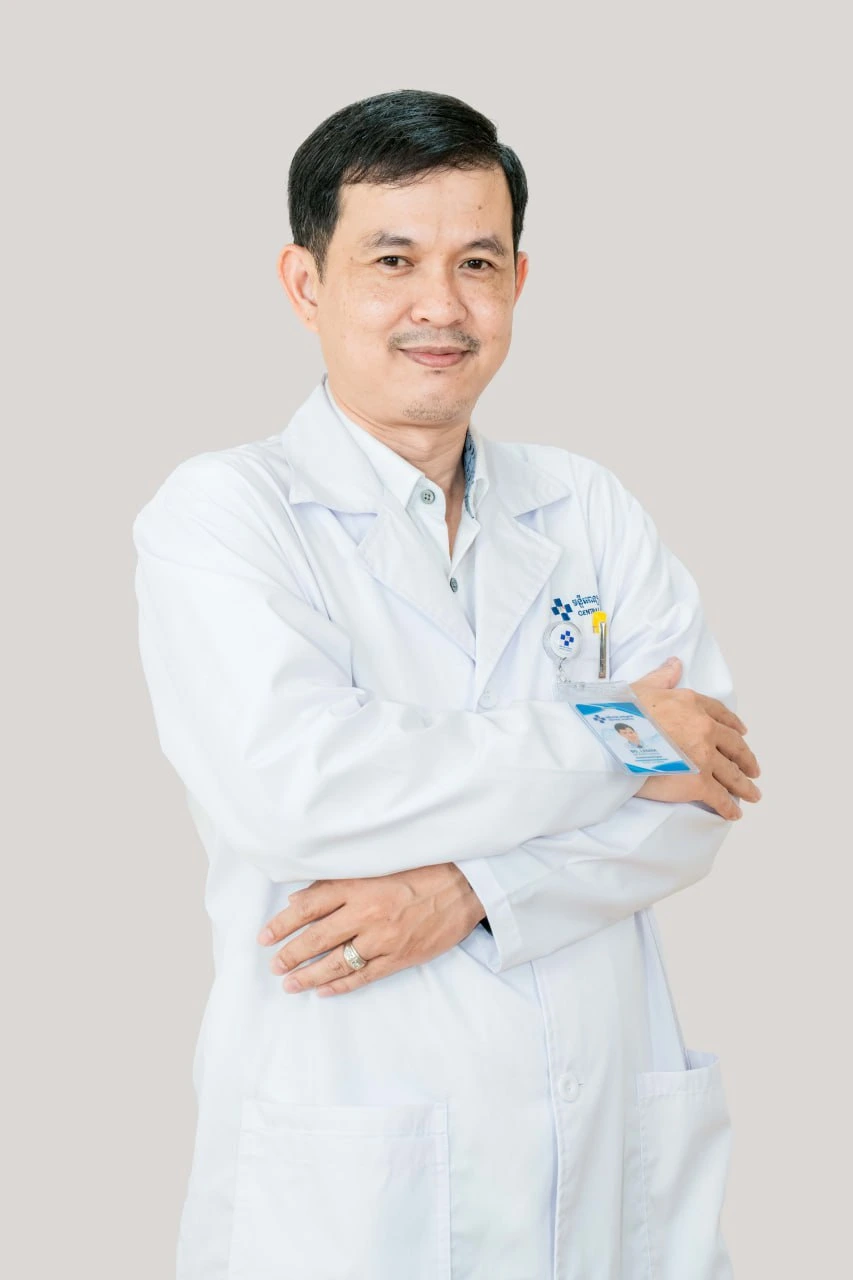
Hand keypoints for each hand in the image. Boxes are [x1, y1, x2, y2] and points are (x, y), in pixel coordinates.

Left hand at [256, 864, 485, 996]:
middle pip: (317, 938)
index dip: (283, 922)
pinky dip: (342, 985)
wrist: (465, 886)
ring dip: (310, 975)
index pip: (309, 905)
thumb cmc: (421, 870)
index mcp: (359, 886)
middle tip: (274, 965)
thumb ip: (338, 882)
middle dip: (291, 954)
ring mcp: (384, 939)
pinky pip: (365, 976)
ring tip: (290, 984)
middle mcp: (367, 913)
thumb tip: (299, 899)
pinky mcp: (400, 957)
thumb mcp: (377, 866)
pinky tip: (324, 991)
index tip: (264, 935)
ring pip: (338, 962)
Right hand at [629, 657, 760, 819]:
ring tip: (752, 794)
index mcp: (692, 704)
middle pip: (734, 746)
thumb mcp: (642, 687)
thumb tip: (675, 664)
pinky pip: (720, 798)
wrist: (611, 739)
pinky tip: (734, 813)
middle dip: (746, 759)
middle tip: (753, 769)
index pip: (721, 715)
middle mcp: (704, 729)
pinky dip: (729, 807)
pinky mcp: (698, 782)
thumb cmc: (620, 713)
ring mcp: (704, 757)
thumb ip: (663, 677)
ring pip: (732, 774)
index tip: (741, 733)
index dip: (733, 726)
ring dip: (744, 786)